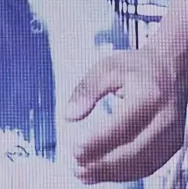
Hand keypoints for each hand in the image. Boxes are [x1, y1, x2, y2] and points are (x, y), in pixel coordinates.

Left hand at [64, 46, 187, 183]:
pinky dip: (124, 173)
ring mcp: (171, 135)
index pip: (122, 126)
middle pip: (133, 151)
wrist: (170, 70)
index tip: (76, 150)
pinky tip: (104, 172)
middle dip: (103, 164)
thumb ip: (87, 90)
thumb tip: (70, 115)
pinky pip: (147, 166)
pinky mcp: (171, 146)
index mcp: (149, 95)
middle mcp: (164, 118)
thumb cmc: (138, 68)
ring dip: (112, 173)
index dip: (99, 142)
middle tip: (78, 167)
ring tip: (85, 174)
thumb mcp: (108, 68)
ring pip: (141, 164)